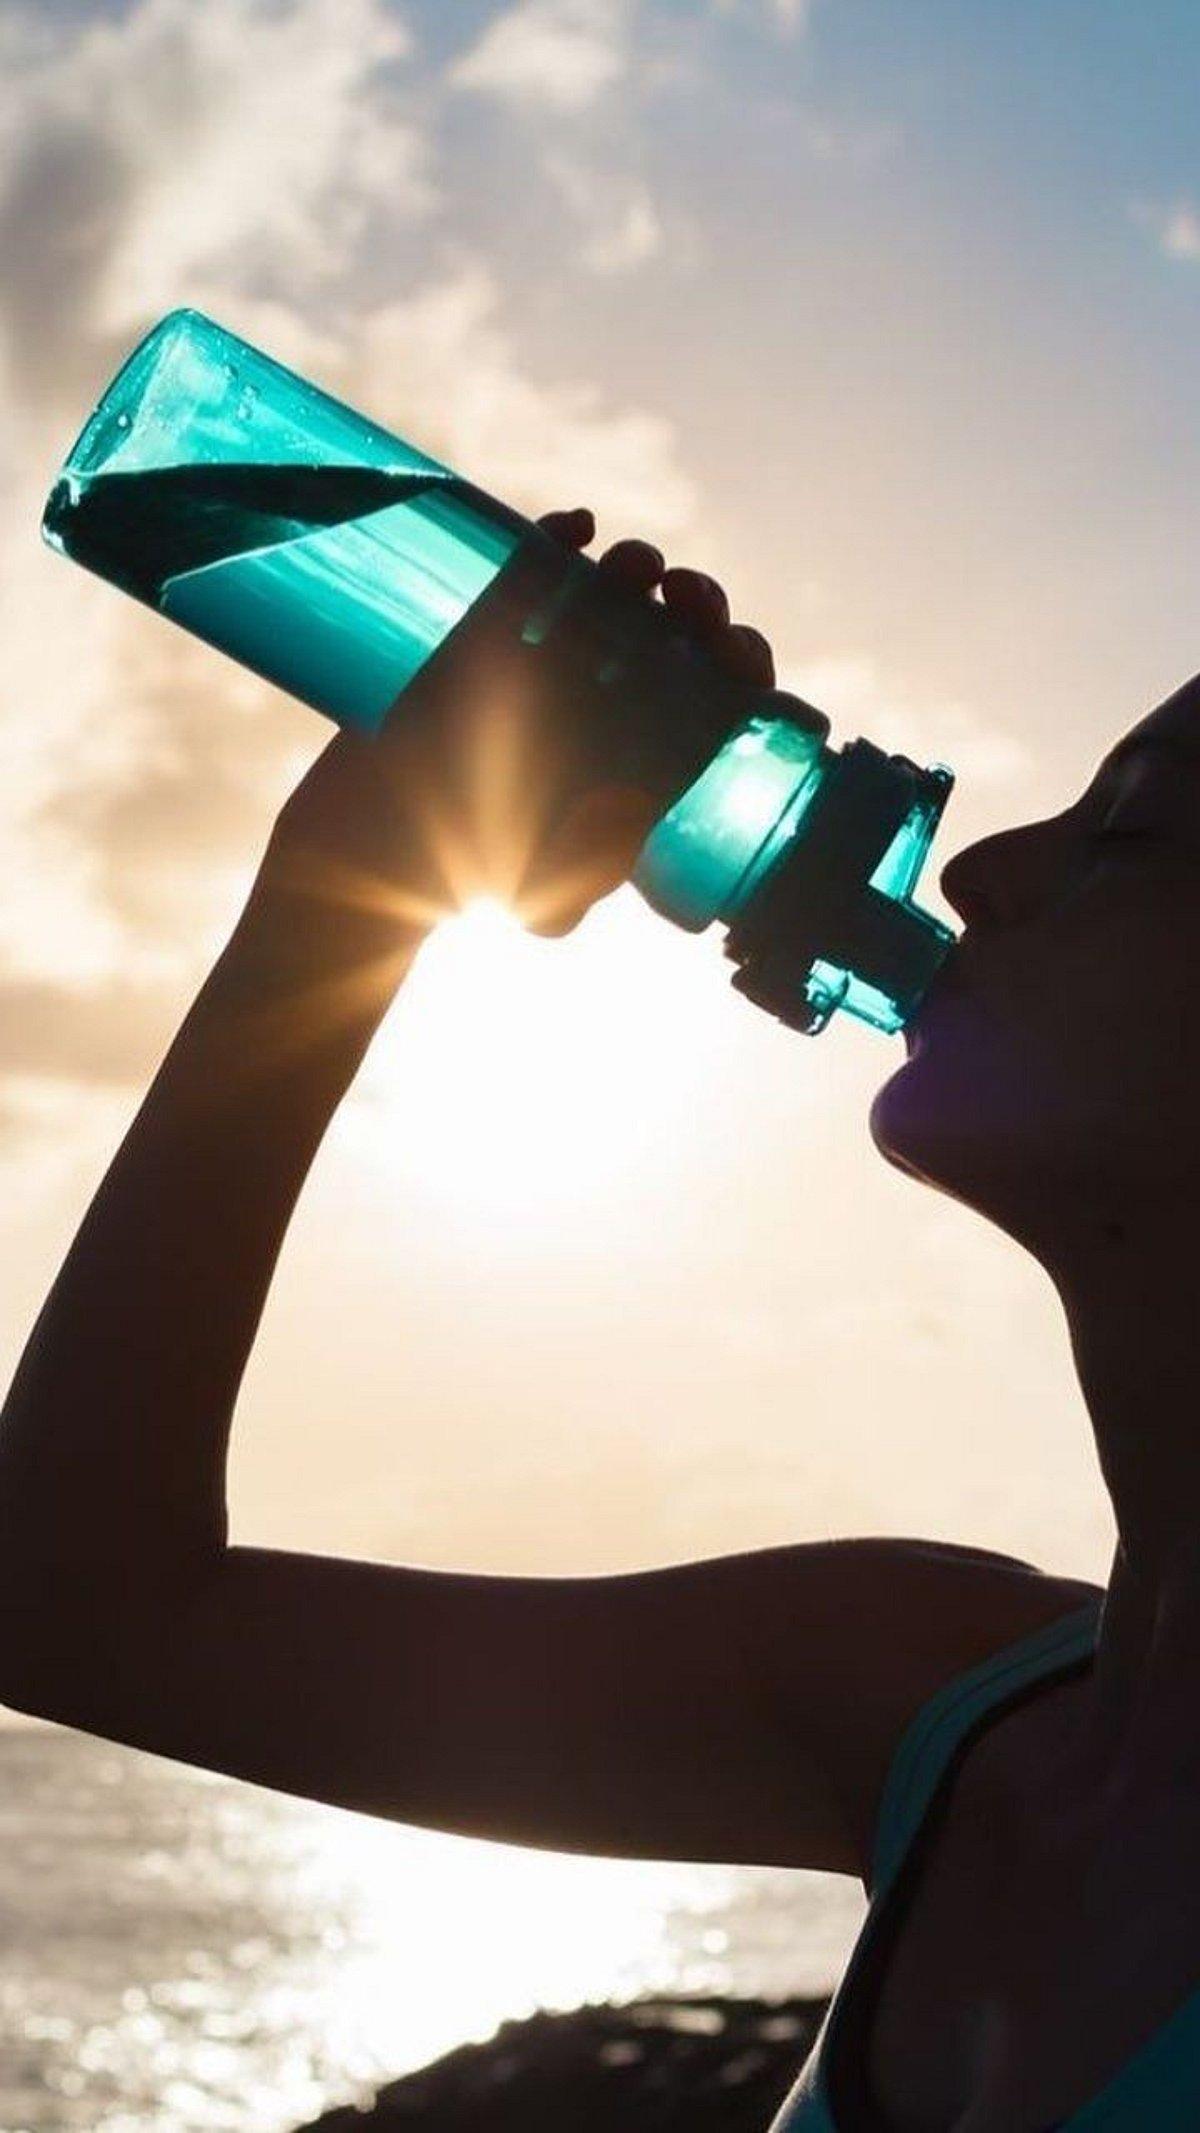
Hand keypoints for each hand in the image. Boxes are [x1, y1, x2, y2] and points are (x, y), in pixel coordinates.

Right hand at [250, 509, 784, 971]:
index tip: (730, 655)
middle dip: (698, 606)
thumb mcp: (548, 888)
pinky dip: (559, 538)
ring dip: (639, 568)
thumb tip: (630, 826)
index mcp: (641, 753)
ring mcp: (549, 660)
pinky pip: (532, 568)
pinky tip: (577, 526)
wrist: (374, 847)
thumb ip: (591, 867)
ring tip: (634, 567)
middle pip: (679, 634)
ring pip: (616, 593)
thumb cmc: (472, 874)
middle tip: (685, 601)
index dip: (741, 667)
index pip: (718, 698)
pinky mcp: (487, 630)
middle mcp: (606, 700)